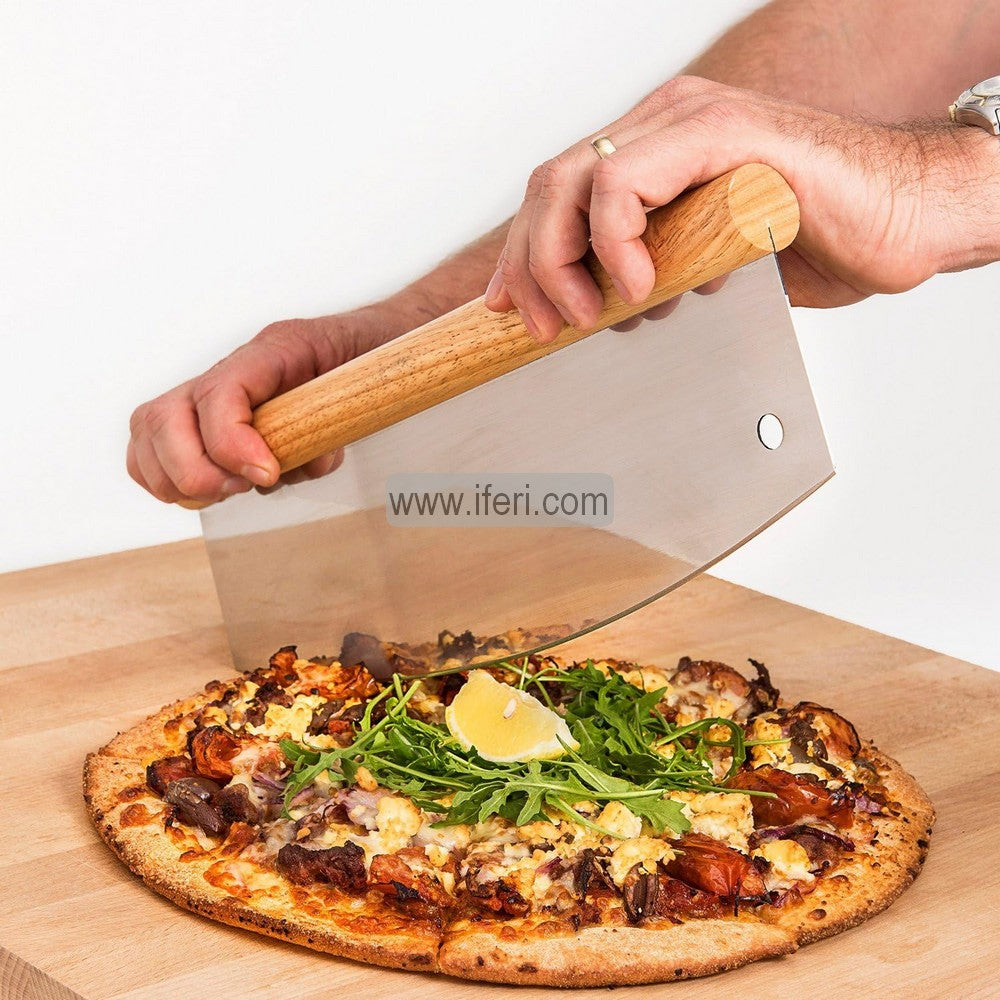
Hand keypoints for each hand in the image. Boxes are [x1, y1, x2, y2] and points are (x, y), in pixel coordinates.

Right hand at [127, 309, 399, 503]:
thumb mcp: (366, 386)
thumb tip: (308, 462)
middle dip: (195, 470)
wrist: (371, 343)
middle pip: (162, 416)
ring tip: (228, 490)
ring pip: (149, 429)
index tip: (265, 474)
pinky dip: (166, 477)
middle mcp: (231, 367)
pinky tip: (212, 489)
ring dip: (177, 477)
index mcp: (275, 350)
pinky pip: (154, 445)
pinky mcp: (207, 416)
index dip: (231, 442)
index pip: (222, 390)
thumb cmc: (369, 362)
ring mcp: (211, 389)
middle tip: (241, 488)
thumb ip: (336, 426)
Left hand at [484, 76, 993, 341]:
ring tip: (591, 314)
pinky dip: (613, 241)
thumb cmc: (815, 241)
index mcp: (655, 151)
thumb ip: (652, 269)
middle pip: (551, 185)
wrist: (899, 222)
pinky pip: (627, 181)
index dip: (522, 252)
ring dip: (562, 261)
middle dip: (530, 265)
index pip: (559, 193)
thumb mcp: (704, 264)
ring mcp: (690, 122)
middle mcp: (664, 127)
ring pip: (575, 179)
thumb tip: (603, 307)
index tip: (509, 308)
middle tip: (546, 326)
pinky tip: (641, 287)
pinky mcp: (721, 134)